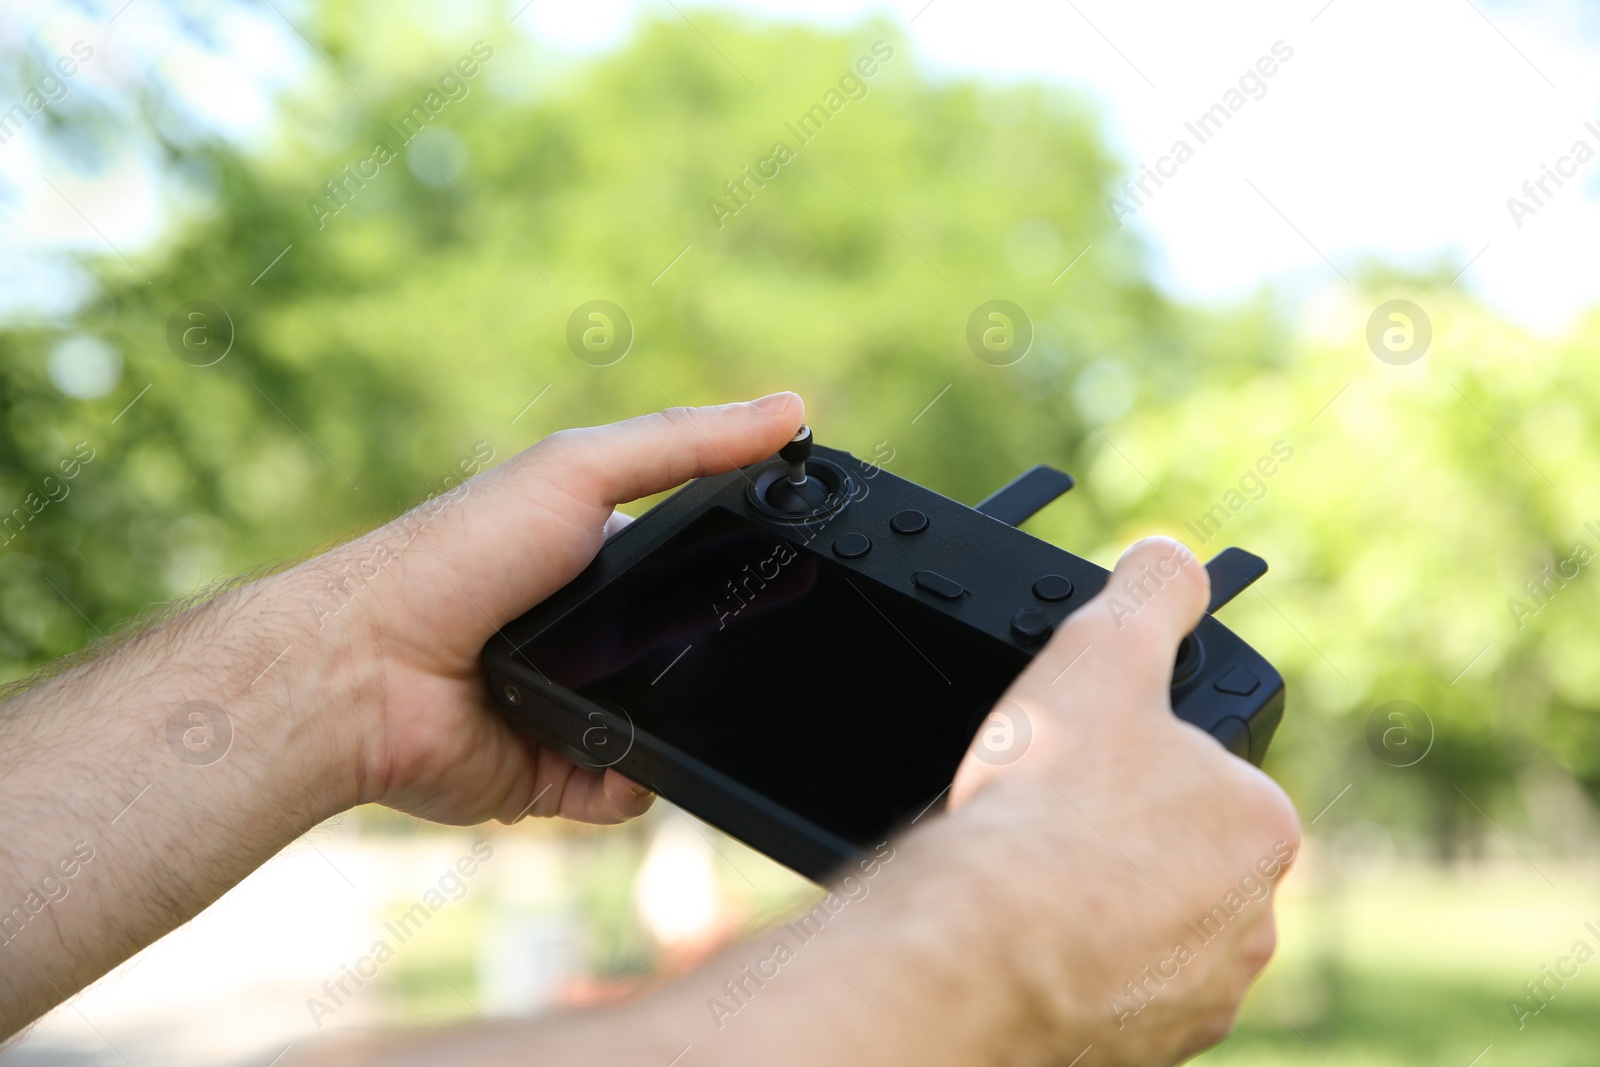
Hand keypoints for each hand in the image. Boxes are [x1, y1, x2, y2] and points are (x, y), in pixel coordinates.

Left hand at [277, 393, 805, 826]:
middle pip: (683, 653)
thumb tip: (790, 410)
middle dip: (716, 663)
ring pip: (663, 729)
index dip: (734, 569)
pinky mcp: (549, 774)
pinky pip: (622, 789)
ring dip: (681, 730)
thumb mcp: (578, 472)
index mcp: (591, 558)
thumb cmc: (459, 556)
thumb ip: (683, 444)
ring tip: (679, 722)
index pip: (687, 565)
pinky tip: (620, 769)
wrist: (366, 672)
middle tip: (747, 665)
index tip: (787, 572)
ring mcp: (567, 706)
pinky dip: (631, 785)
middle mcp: (581, 634)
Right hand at [935, 536, 1300, 1064]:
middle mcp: (1251, 924)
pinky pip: (1114, 994)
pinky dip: (1078, 971)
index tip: (1080, 774)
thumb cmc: (1045, 808)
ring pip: (1146, 931)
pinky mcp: (1144, 1050)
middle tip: (1046, 826)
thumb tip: (1174, 557)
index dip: (1136, 767)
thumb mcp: (1101, 655)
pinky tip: (1025, 942)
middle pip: (1175, 859)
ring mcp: (1199, 997)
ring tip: (1026, 884)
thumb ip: (1150, 595)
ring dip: (1099, 909)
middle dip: (1120, 841)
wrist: (979, 945)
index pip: (1206, 782)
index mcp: (1259, 827)